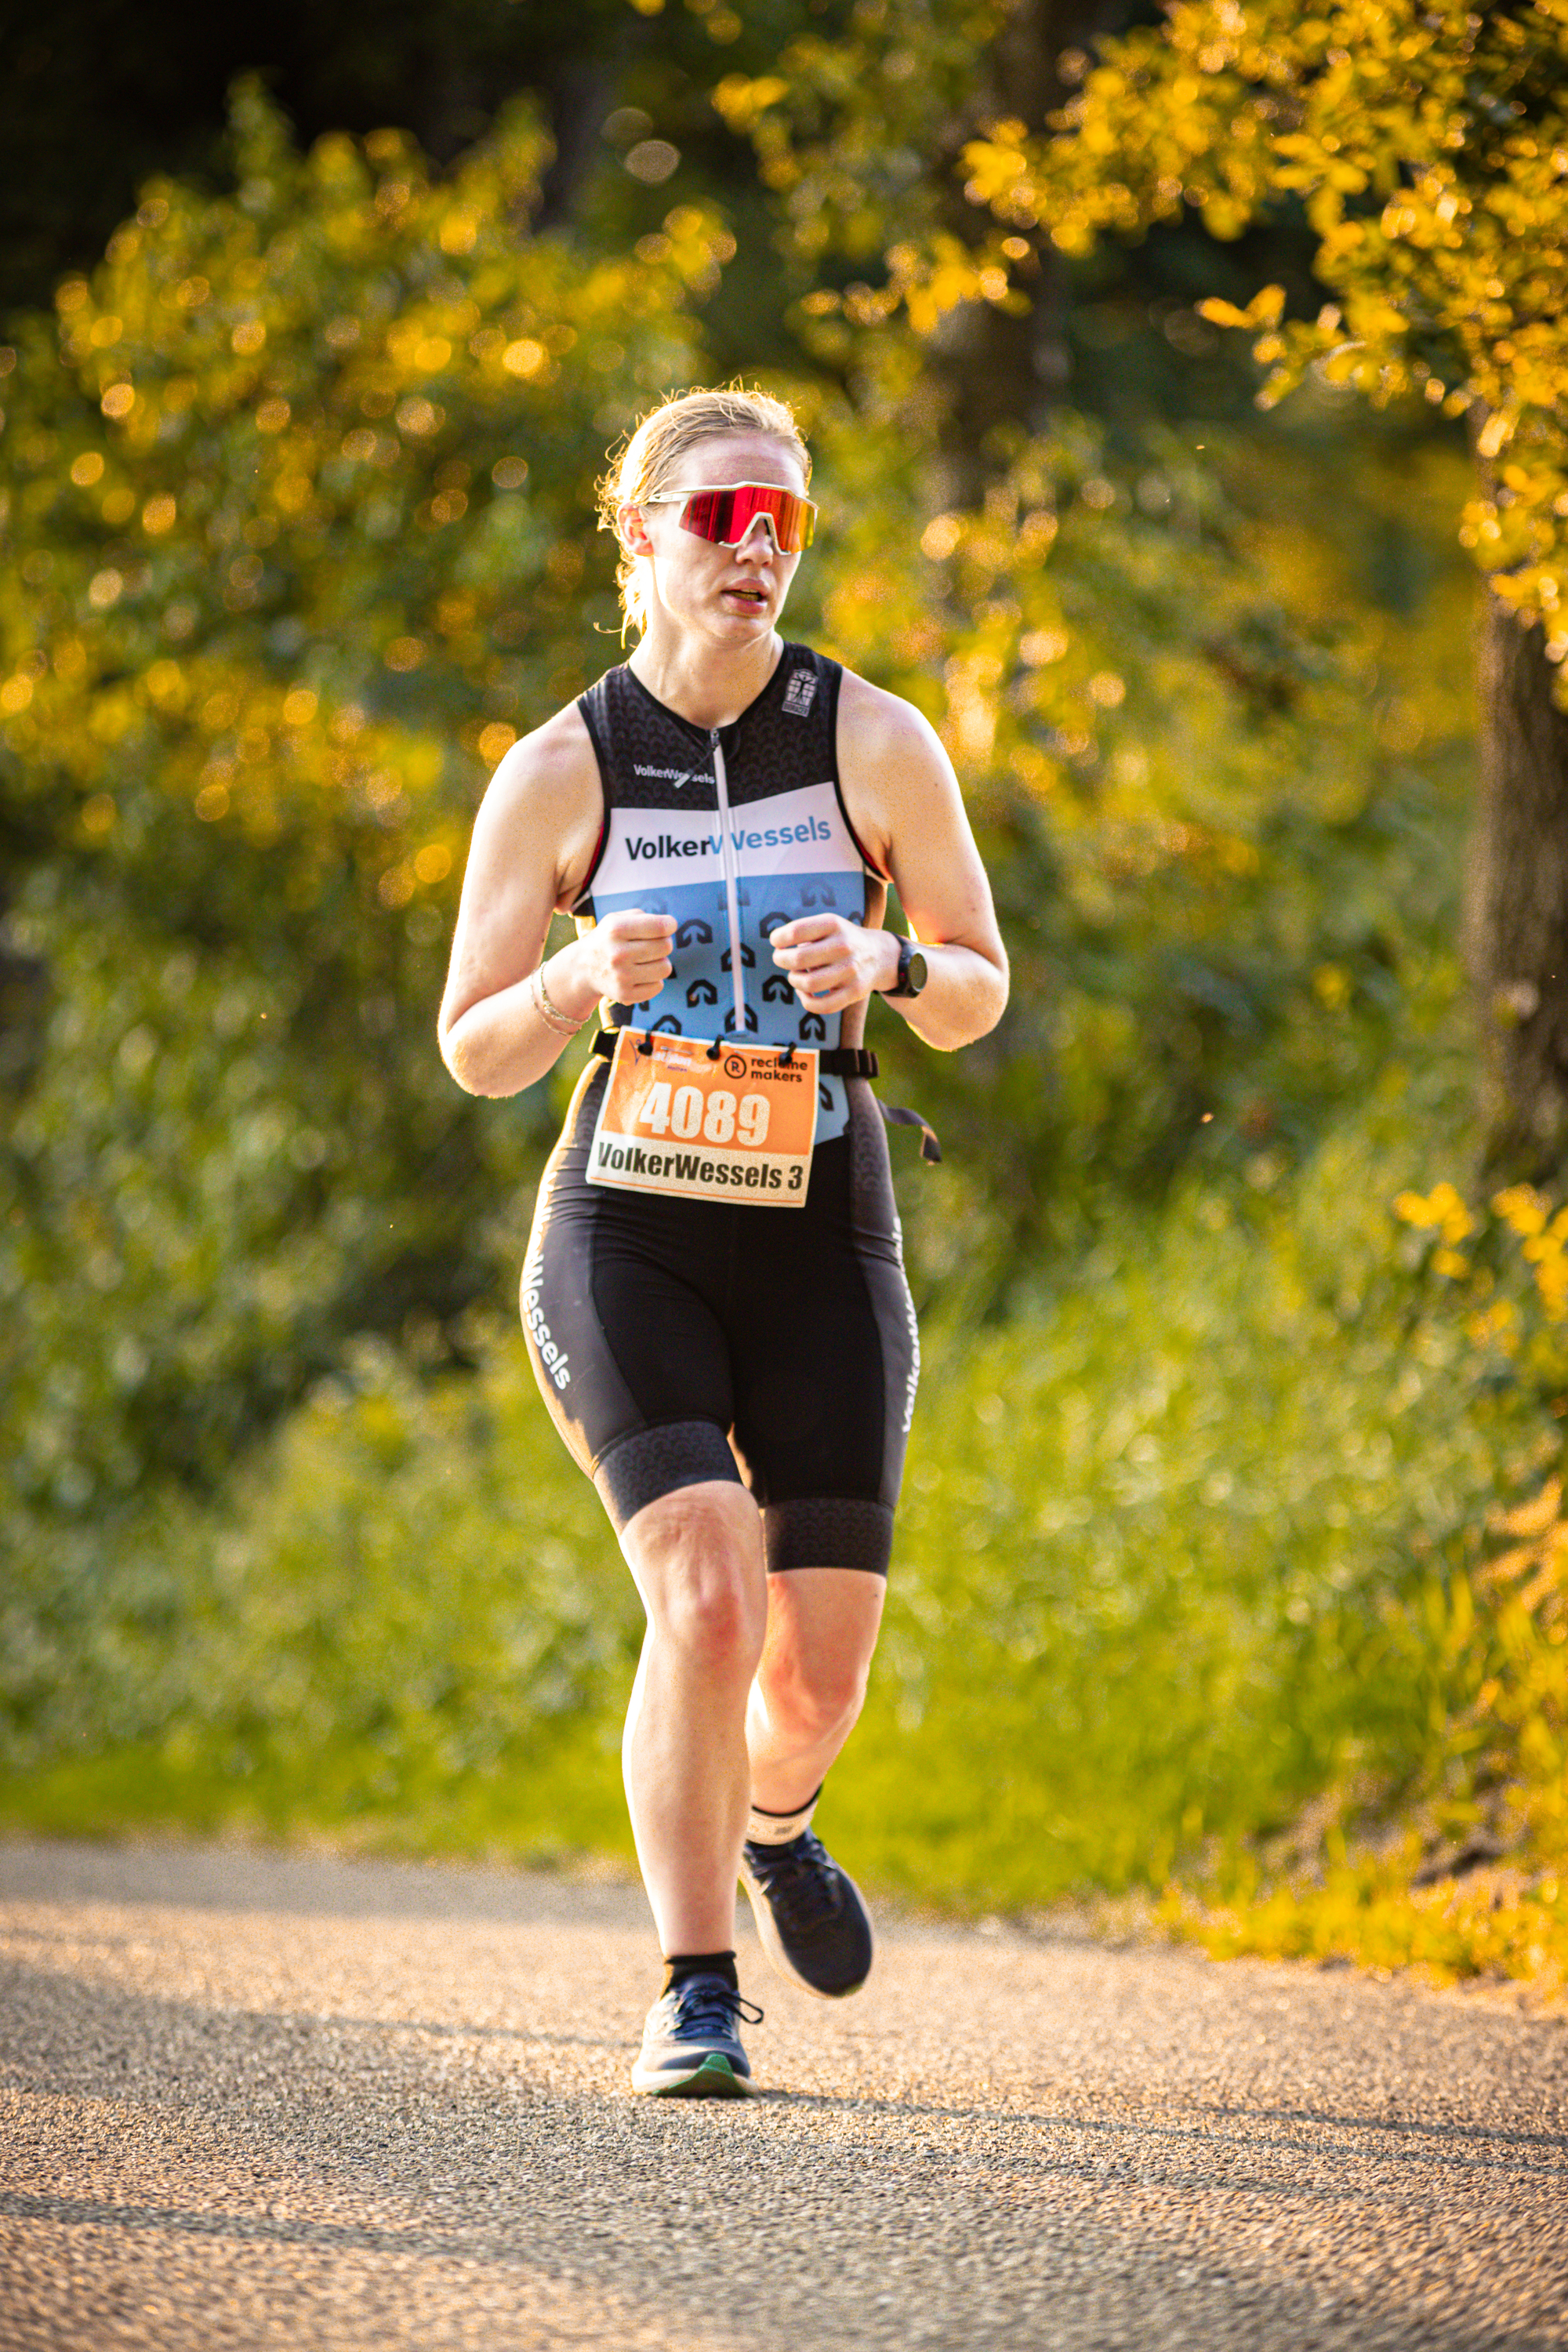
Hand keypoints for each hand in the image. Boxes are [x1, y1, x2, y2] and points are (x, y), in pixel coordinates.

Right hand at [554, 909, 675, 1014]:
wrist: (583, 967)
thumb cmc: (609, 939)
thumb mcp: (617, 918)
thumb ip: (644, 917)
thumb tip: (669, 926)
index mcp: (616, 929)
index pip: (660, 927)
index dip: (670, 925)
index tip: (668, 926)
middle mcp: (617, 953)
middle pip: (665, 947)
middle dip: (663, 943)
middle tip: (651, 945)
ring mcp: (621, 976)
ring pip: (665, 968)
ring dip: (660, 962)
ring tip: (646, 960)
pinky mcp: (624, 994)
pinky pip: (658, 986)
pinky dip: (653, 980)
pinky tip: (640, 975)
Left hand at [769, 915, 899, 1016]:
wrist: (879, 955)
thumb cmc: (841, 940)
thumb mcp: (828, 925)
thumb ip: (803, 933)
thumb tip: (779, 949)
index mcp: (834, 924)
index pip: (796, 932)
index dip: (778, 939)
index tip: (776, 942)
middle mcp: (844, 946)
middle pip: (798, 959)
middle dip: (781, 960)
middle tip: (781, 959)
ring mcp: (851, 971)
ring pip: (808, 984)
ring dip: (794, 980)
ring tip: (796, 975)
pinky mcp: (854, 992)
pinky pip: (822, 1006)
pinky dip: (806, 1001)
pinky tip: (805, 993)